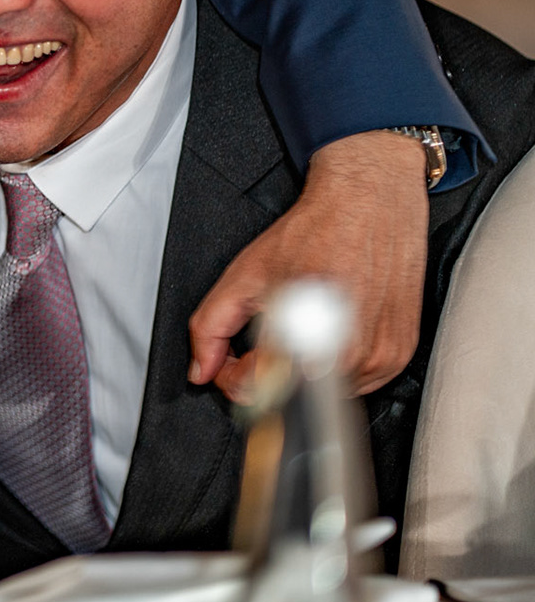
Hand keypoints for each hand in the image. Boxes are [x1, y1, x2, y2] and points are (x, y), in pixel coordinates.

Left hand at [188, 129, 427, 399]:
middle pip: (293, 399)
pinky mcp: (401, 354)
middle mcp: (349, 355)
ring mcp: (381, 358)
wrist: (370, 202)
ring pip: (327, 394)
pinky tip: (336, 324)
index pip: (258, 395)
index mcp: (306, 338)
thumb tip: (201, 370)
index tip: (233, 361)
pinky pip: (361, 381)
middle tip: (270, 333)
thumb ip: (211, 327)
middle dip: (269, 372)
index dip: (234, 378)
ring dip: (306, 369)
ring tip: (309, 321)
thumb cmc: (313, 233)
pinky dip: (339, 362)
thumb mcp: (244, 274)